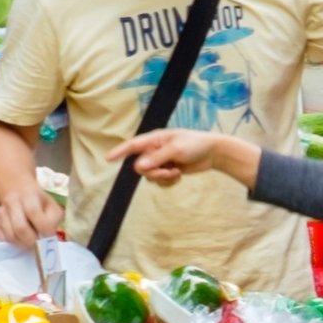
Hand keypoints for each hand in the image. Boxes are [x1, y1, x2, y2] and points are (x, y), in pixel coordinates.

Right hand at [0, 174, 67, 244]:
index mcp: (29, 196)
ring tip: (30, 243)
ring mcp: (1, 213)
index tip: (48, 235)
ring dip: (22, 244)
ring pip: (10, 235)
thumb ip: (53, 220)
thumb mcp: (52, 207)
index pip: (33, 212)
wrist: (19, 195)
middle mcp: (12, 203)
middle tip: (38, 245)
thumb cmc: (40, 205)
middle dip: (31, 241)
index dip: (42, 227)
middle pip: (20, 227)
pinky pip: (2, 238)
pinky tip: (19, 238)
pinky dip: (12, 242)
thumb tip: (47, 236)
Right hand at [120, 131, 254, 188]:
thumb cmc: (196, 144)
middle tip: (168, 171)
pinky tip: (179, 176)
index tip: (108, 159)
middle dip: (153, 172)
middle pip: (140, 167)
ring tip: (176, 172)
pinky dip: (168, 182)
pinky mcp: (168, 171)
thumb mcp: (176, 149)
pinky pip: (159, 182)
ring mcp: (160, 161)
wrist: (213, 153)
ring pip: (149, 176)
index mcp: (154, 140)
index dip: (120, 152)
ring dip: (162, 178)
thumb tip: (139, 167)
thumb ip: (157, 158)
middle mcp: (154, 150)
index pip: (132, 146)